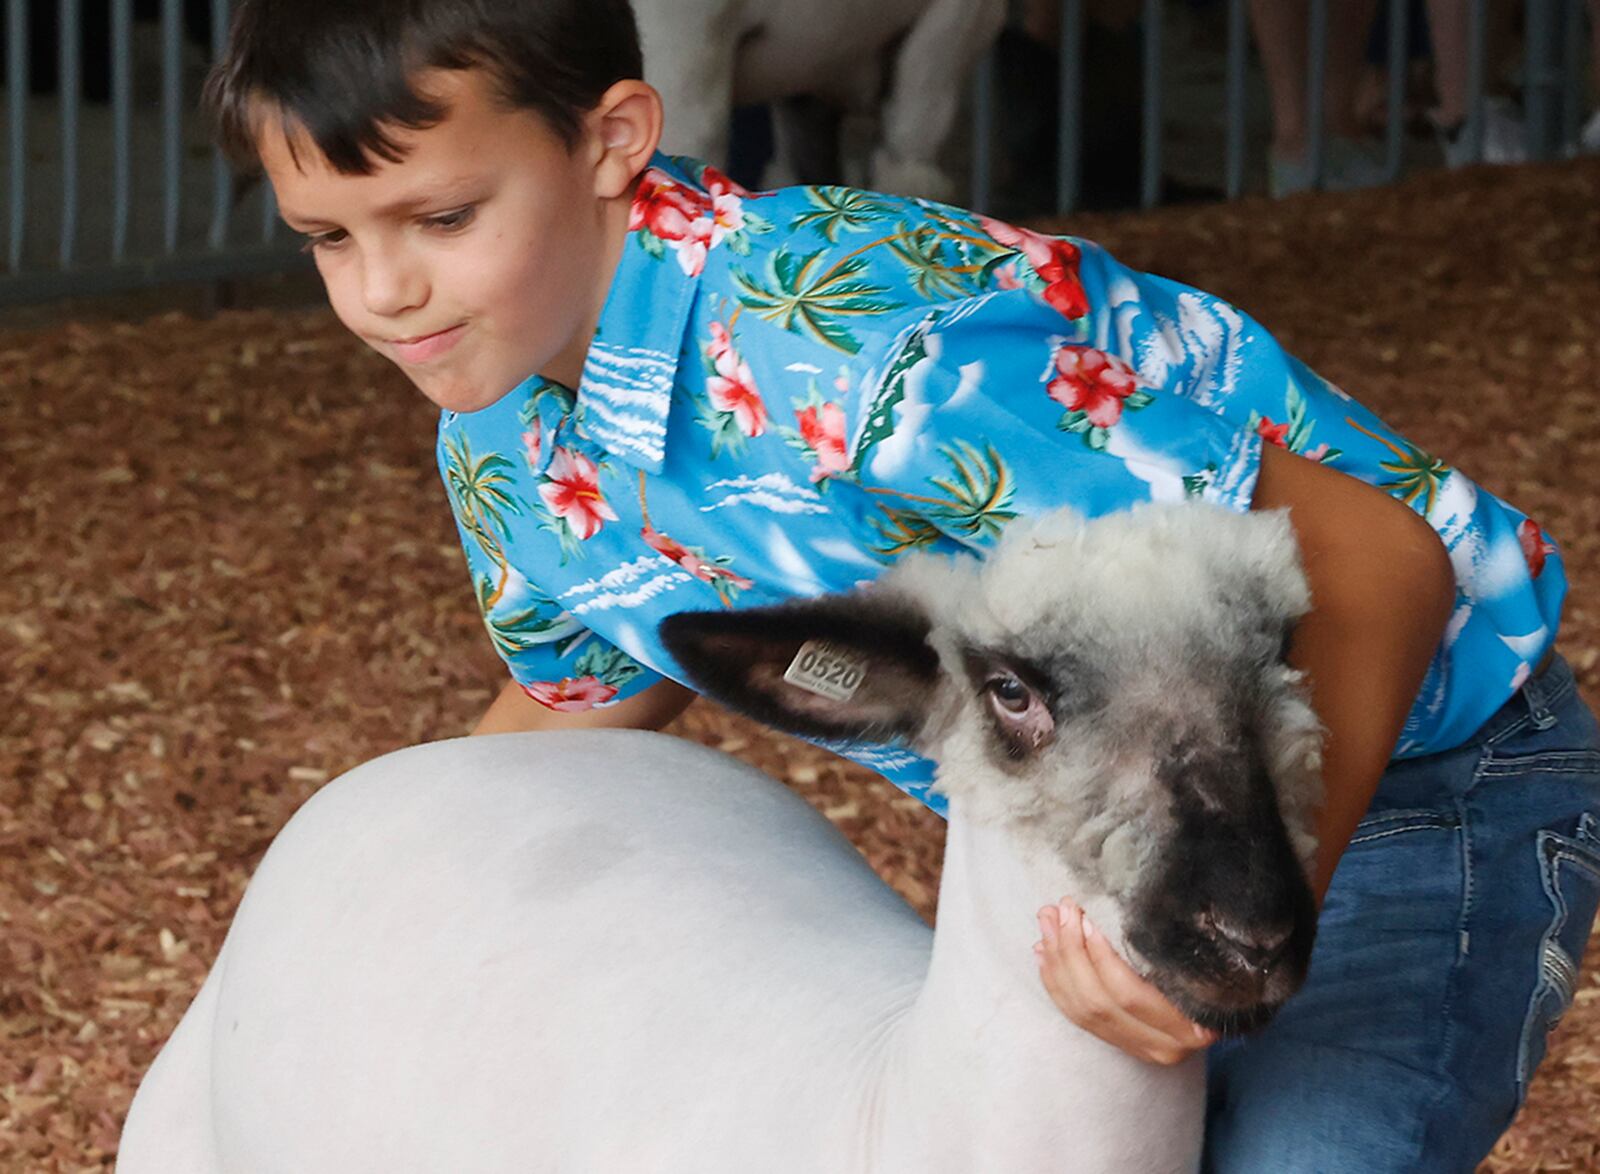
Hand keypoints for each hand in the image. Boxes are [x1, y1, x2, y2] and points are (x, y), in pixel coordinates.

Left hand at [1034, 897, 1218, 1065]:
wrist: (1242, 998)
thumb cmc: (1223, 962)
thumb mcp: (1207, 951)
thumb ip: (1169, 940)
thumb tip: (1108, 911)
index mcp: (1195, 1025)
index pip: (1129, 992)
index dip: (1100, 955)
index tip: (1085, 916)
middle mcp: (1168, 1047)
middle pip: (1099, 1001)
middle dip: (1070, 952)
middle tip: (1058, 910)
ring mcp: (1143, 1050)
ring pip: (1083, 1010)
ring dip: (1059, 962)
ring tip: (1047, 922)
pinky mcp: (1124, 1045)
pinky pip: (1077, 1017)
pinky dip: (1056, 983)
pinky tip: (1045, 953)